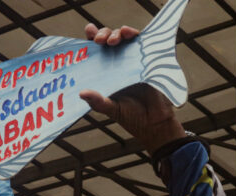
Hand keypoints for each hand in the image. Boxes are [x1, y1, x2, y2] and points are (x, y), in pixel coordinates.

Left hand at [80, 24, 185, 154]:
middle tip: (99, 40)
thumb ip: (97, 101)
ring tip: (113, 40)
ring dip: (116, 33)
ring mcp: (132, 60)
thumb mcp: (110, 109)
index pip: (95, 52)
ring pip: (122, 38)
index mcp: (105, 72)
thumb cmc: (131, 116)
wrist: (154, 123)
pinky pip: (140, 42)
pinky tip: (127, 33)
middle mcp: (117, 63)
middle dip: (102, 34)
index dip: (91, 40)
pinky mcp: (147, 59)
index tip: (88, 32)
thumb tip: (82, 93)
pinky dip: (133, 33)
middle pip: (107, 41)